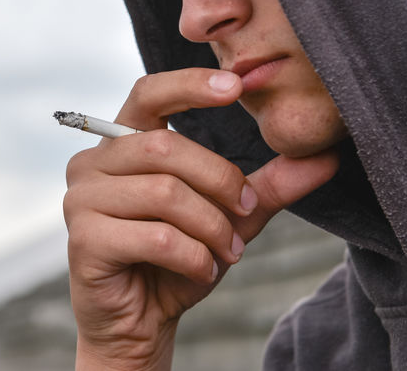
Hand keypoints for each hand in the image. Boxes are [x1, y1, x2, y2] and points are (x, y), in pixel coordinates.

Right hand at [63, 68, 338, 369]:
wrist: (141, 321)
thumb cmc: (176, 260)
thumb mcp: (228, 217)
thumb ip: (266, 186)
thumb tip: (326, 159)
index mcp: (122, 143)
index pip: (148, 93)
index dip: (189, 84)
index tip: (236, 87)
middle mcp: (93, 163)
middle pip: (167, 147)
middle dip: (221, 182)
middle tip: (246, 214)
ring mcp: (81, 199)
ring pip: (166, 193)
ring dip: (212, 227)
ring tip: (226, 252)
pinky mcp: (84, 239)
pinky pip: (157, 237)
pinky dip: (195, 257)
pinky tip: (203, 270)